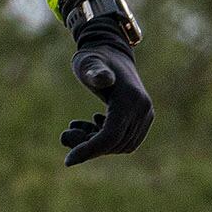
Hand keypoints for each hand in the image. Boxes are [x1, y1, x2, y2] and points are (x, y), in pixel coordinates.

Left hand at [60, 40, 151, 165]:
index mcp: (130, 99)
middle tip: (65, 134)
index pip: (110, 136)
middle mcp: (143, 109)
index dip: (89, 150)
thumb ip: (94, 71)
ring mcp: (145, 114)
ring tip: (75, 127)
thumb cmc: (95, 57)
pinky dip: (105, 138)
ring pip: (120, 145)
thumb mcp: (89, 62)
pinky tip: (90, 123)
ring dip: (96, 142)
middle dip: (89, 145)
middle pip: (114, 144)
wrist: (112, 51)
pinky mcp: (143, 118)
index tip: (68, 161)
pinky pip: (124, 140)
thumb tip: (103, 79)